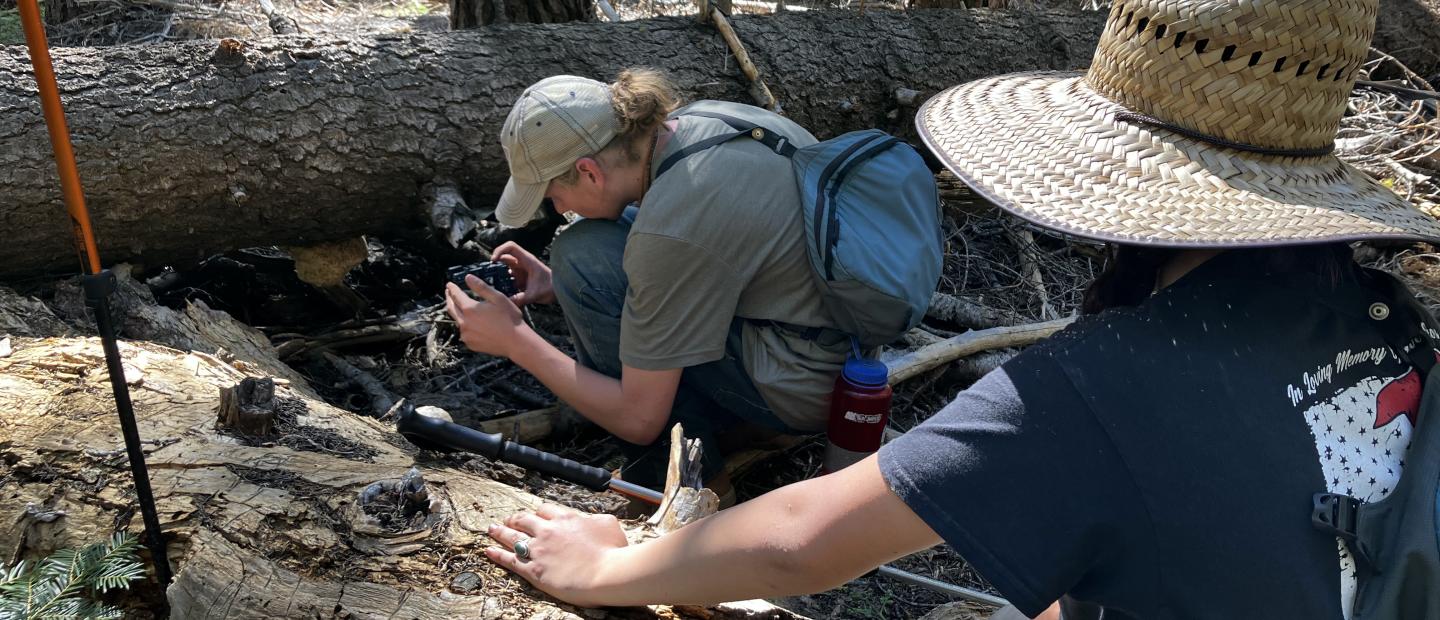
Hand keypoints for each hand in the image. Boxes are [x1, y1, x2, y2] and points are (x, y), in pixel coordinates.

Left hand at [444, 275, 528, 358]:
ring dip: (458, 313)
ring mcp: (466, 335)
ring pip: (457, 321)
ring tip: (461, 308)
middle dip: (449, 299)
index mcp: (470, 309)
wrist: (516, 342)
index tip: (449, 284)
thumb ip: (481, 287)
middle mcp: (464, 322)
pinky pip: (464, 333)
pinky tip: (472, 324)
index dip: (452, 289)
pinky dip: (465, 326)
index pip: (456, 296)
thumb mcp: (498, 298)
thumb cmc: (510, 318)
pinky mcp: (470, 344)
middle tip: (448, 293)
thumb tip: (468, 277)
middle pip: (451, 308)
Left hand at [486, 504, 629, 607]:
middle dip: (516, 519)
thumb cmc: (613, 551)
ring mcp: (539, 550)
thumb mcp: (609, 524)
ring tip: (492, 529)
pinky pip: (509, 560)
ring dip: (500, 532)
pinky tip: (488, 550)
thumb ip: (596, 519)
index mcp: (567, 518)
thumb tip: (592, 519)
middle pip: (525, 519)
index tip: (536, 514)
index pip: (546, 510)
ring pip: (513, 537)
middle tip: (510, 520)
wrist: (606, 573)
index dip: (539, 512)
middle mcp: (549, 530)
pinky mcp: (533, 570)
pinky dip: (497, 554)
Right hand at [492, 242, 554, 305]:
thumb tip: (507, 303)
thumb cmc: (551, 288)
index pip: (510, 247)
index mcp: (527, 260)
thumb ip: (521, 299)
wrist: (560, 291)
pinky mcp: (521, 278)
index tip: (493, 261)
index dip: (499, 250)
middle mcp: (522, 263)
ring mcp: (521, 270)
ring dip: (498, 274)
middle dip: (495, 264)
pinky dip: (503, 282)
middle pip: (504, 257)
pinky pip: (508, 277)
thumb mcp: (535, 294)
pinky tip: (501, 290)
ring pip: (505, 268)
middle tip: (488, 274)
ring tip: (492, 283)